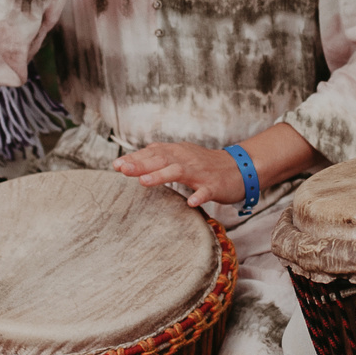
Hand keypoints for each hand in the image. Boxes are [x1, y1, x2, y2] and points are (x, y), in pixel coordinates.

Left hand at [114, 141, 248, 208]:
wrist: (239, 168)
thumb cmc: (205, 165)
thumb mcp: (180, 156)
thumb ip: (158, 158)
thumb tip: (131, 160)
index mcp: (177, 152)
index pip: (152, 153)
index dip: (134, 158)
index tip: (116, 165)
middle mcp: (186, 159)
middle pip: (161, 159)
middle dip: (141, 164)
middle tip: (122, 170)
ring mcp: (200, 172)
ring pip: (179, 171)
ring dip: (161, 176)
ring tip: (144, 182)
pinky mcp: (214, 186)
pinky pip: (206, 191)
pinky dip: (199, 196)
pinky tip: (191, 202)